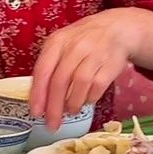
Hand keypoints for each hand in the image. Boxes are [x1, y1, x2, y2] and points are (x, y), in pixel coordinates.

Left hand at [30, 8, 152, 129]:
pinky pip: (97, 87)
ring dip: (72, 104)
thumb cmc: (83, 41)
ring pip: (79, 86)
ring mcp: (94, 55)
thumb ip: (50, 67)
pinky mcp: (110, 64)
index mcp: (57, 41)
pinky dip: (89, 98)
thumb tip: (39, 99)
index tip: (36, 113)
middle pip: (60, 81)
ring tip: (70, 111)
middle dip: (54, 107)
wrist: (116, 28)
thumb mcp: (62, 45)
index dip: (38, 94)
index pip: (43, 70)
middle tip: (52, 124)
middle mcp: (75, 47)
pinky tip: (86, 100)